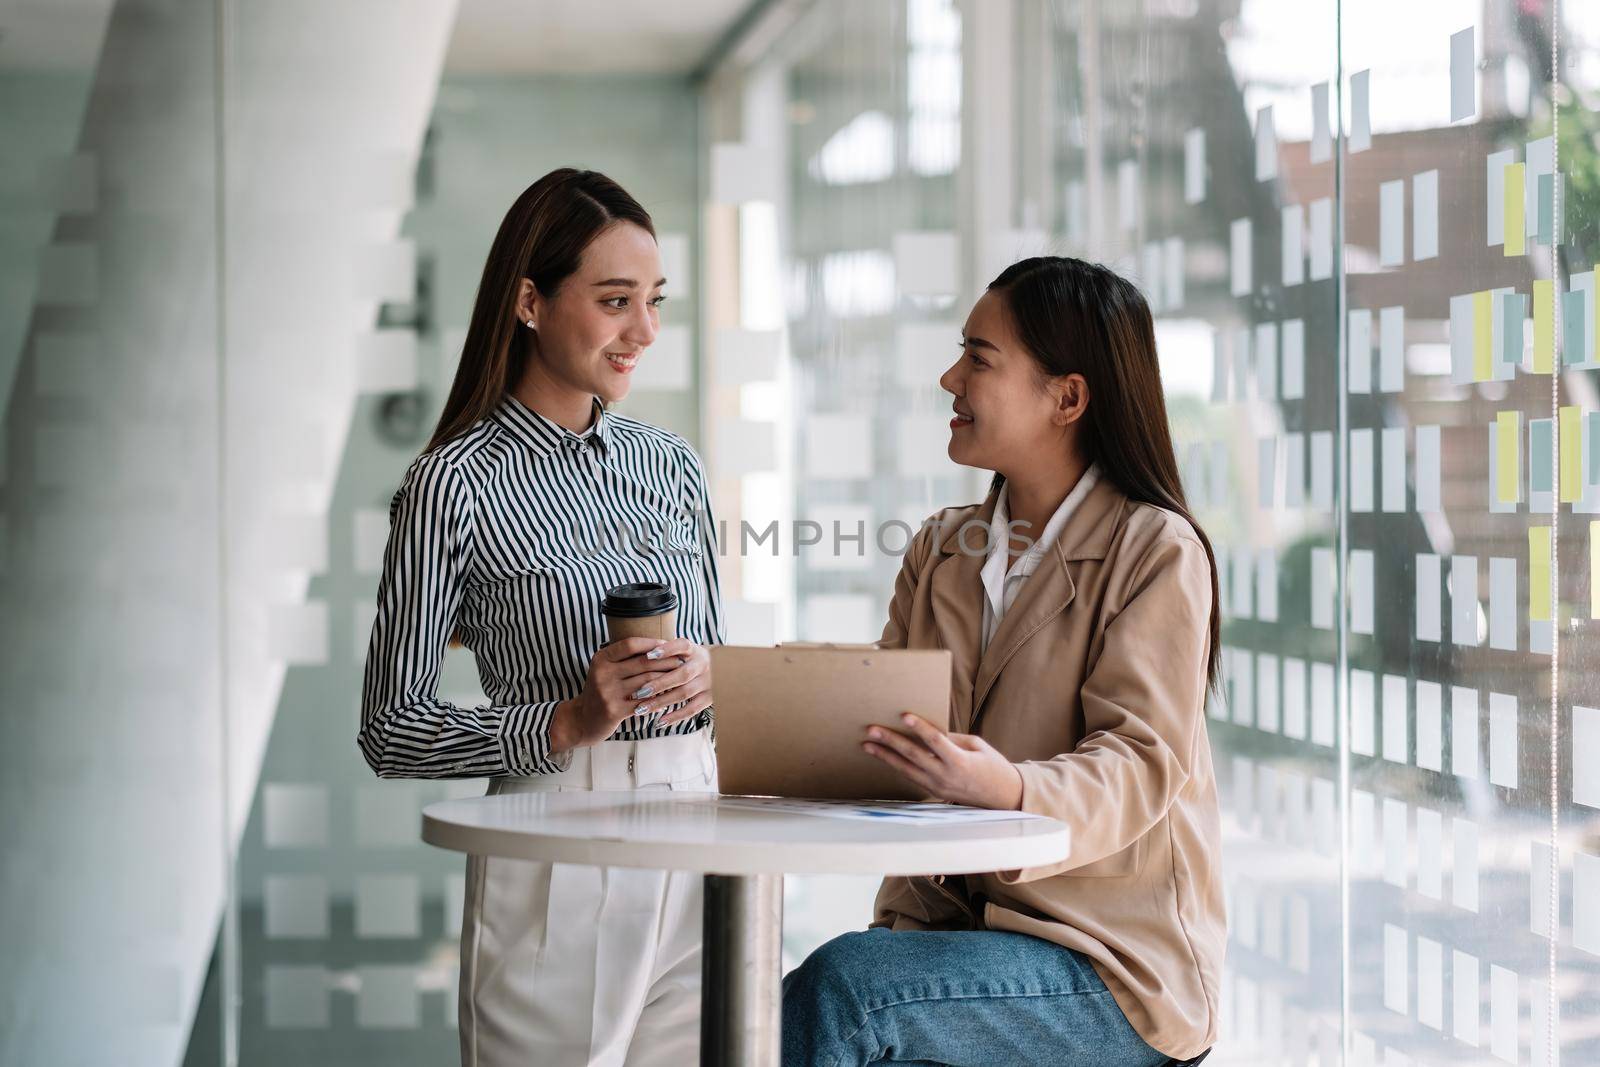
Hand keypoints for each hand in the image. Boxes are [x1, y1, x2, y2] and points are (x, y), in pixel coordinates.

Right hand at [550, 638, 713, 753]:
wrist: (582, 719)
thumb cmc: (601, 691)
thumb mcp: (604, 669)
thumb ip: (623, 658)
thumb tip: (657, 645)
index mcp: (601, 659)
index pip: (630, 644)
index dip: (651, 643)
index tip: (667, 644)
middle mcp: (603, 674)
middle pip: (642, 663)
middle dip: (665, 661)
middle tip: (681, 661)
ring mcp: (608, 693)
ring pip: (647, 682)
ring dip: (666, 679)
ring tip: (679, 676)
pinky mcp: (615, 710)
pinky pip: (644, 702)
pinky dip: (658, 698)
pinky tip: (669, 696)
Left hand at [624, 638, 711, 727]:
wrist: (720, 669)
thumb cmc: (689, 660)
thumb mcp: (683, 651)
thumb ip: (666, 651)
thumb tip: (638, 651)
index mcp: (695, 650)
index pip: (682, 645)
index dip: (667, 650)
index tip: (648, 655)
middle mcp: (703, 664)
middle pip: (682, 674)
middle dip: (658, 684)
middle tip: (638, 692)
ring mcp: (708, 682)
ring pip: (684, 693)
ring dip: (661, 702)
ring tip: (641, 709)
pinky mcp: (710, 698)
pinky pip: (692, 709)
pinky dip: (675, 716)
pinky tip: (660, 722)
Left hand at [862, 713, 1023, 810]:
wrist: (1003, 798)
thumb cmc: (993, 767)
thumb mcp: (977, 746)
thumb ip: (952, 738)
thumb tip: (928, 730)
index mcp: (960, 761)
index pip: (935, 741)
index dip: (919, 727)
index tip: (904, 715)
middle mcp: (945, 776)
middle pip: (913, 755)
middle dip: (891, 741)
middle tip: (872, 729)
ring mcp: (938, 787)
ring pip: (906, 769)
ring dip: (886, 756)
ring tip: (868, 744)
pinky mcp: (934, 792)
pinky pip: (912, 777)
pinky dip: (897, 766)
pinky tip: (884, 757)